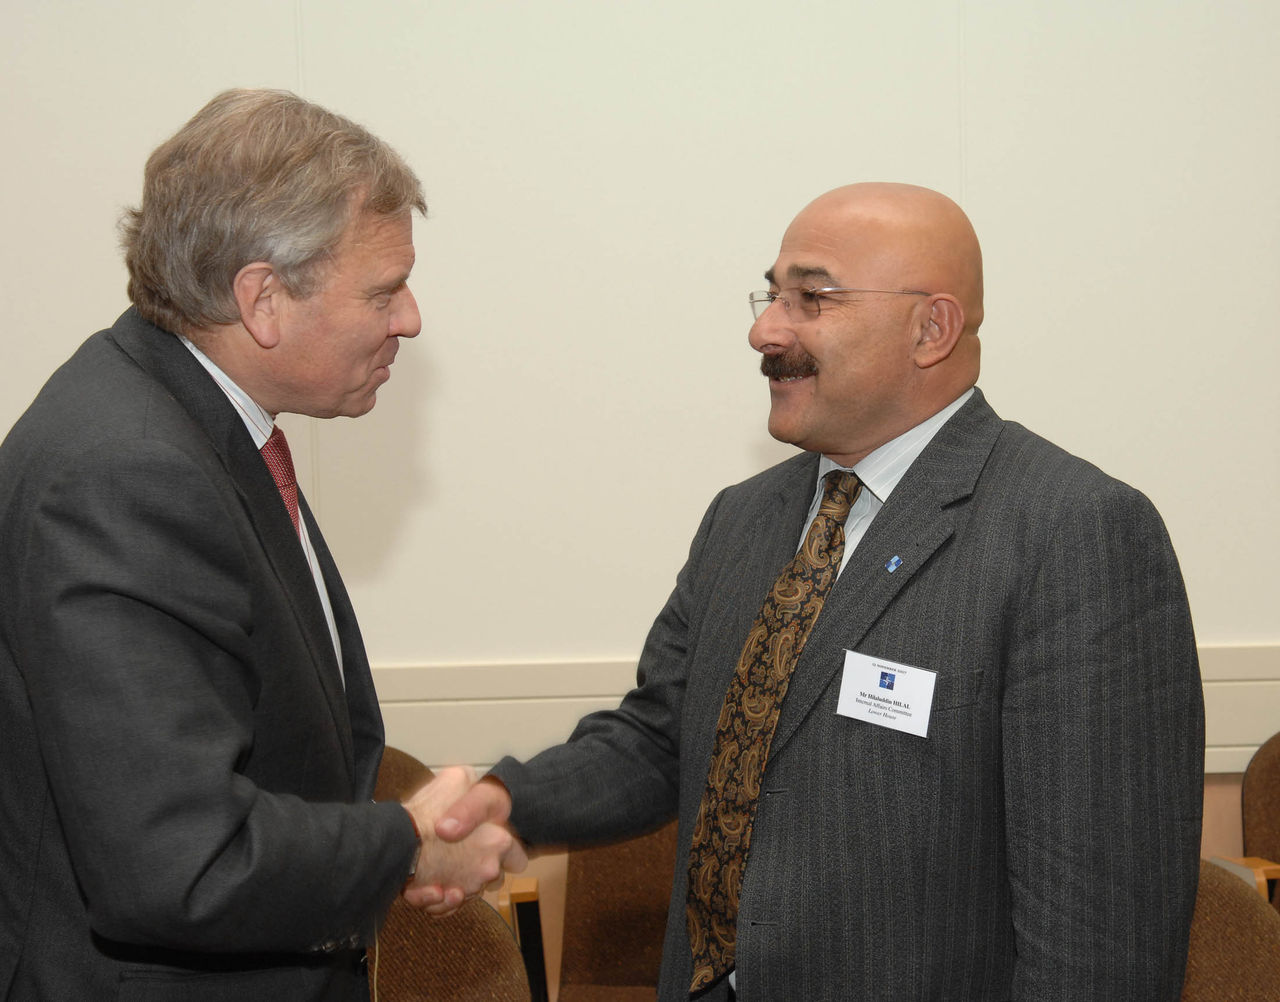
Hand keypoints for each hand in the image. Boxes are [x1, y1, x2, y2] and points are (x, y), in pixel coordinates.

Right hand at [400, 767, 526, 914]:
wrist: (397, 840)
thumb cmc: (429, 809)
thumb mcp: (458, 778)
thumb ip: (473, 786)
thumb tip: (474, 789)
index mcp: (500, 841)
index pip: (517, 857)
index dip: (503, 851)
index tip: (488, 845)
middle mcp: (489, 869)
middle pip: (492, 877)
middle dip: (478, 868)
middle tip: (458, 853)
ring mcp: (467, 888)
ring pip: (467, 891)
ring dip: (454, 881)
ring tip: (437, 865)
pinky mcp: (444, 902)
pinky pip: (445, 906)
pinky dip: (437, 898)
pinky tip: (430, 883)